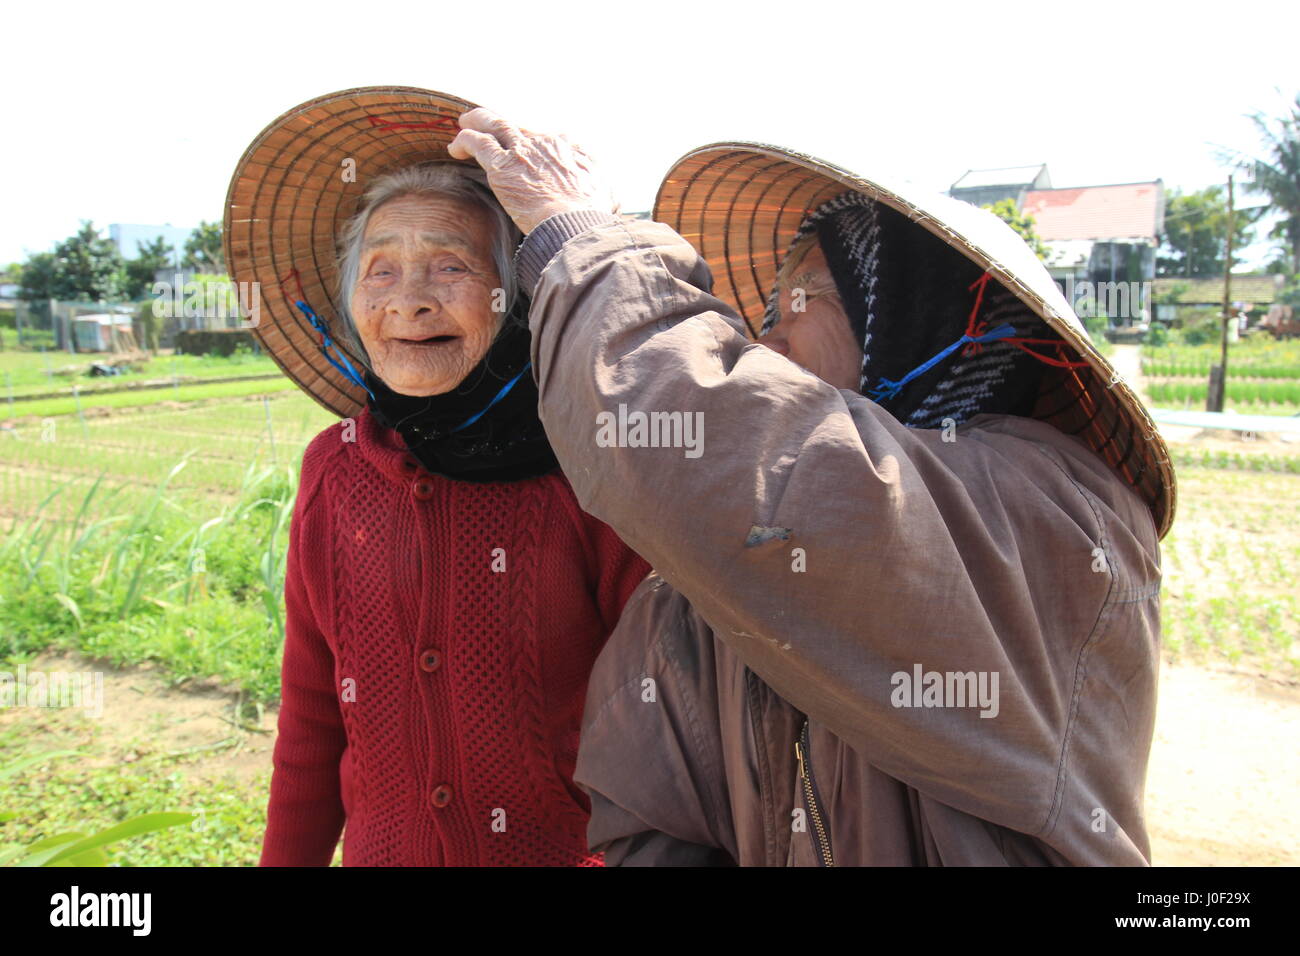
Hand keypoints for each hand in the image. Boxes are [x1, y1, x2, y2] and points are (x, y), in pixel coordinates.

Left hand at [448, 108, 617, 233]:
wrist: (574, 223)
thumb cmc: (591, 216)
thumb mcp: (608, 196)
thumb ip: (604, 192)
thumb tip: (610, 202)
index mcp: (569, 148)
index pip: (548, 139)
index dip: (536, 146)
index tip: (529, 156)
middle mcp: (544, 142)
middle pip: (517, 126)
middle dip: (502, 126)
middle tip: (490, 128)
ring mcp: (521, 151)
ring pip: (493, 123)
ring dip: (477, 121)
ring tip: (465, 123)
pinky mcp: (502, 166)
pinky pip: (476, 142)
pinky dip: (464, 141)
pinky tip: (455, 148)